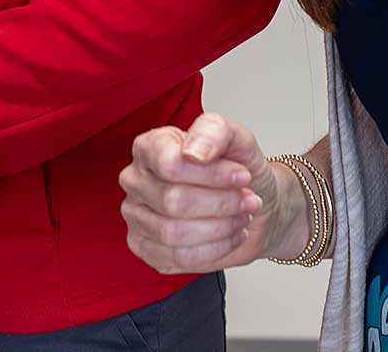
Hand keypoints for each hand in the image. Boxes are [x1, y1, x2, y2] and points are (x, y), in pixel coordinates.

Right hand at [120, 112, 301, 273]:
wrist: (251, 201)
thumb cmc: (238, 168)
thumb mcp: (236, 138)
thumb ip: (213, 131)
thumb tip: (193, 151)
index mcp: (149, 147)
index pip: (170, 165)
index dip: (211, 175)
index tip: (242, 176)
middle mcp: (136, 180)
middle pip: (173, 201)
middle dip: (221, 204)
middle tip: (247, 201)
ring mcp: (137, 216)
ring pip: (174, 233)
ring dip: (220, 228)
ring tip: (240, 217)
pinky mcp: (146, 248)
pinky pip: (179, 257)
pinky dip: (214, 249)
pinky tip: (228, 235)